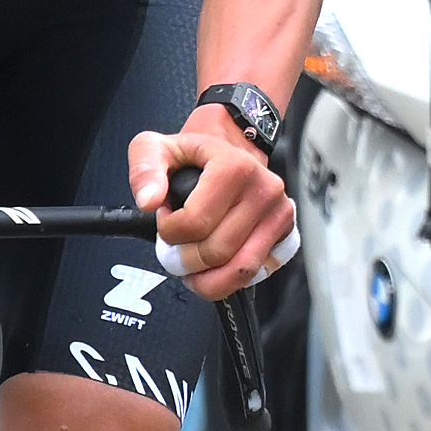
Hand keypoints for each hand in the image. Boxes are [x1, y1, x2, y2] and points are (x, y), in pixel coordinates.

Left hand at [130, 109, 293, 298]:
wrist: (230, 152)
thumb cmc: (195, 156)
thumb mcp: (156, 148)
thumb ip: (144, 170)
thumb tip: (149, 201)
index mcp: (235, 166)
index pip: (195, 223)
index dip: (169, 229)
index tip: (167, 217)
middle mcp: (264, 190)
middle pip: (215, 252)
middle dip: (185, 257)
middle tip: (176, 243)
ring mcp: (279, 215)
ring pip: (237, 270)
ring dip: (205, 276)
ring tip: (191, 261)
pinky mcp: (286, 236)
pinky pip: (254, 275)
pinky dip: (226, 281)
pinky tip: (212, 269)